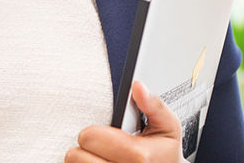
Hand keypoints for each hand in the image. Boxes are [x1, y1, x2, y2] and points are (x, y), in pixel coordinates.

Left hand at [65, 81, 182, 162]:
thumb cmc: (164, 152)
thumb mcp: (168, 126)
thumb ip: (154, 105)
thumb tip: (138, 87)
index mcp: (138, 155)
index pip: (89, 138)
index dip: (94, 132)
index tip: (104, 133)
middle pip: (76, 155)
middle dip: (88, 146)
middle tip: (103, 144)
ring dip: (85, 158)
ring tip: (102, 154)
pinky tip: (100, 160)